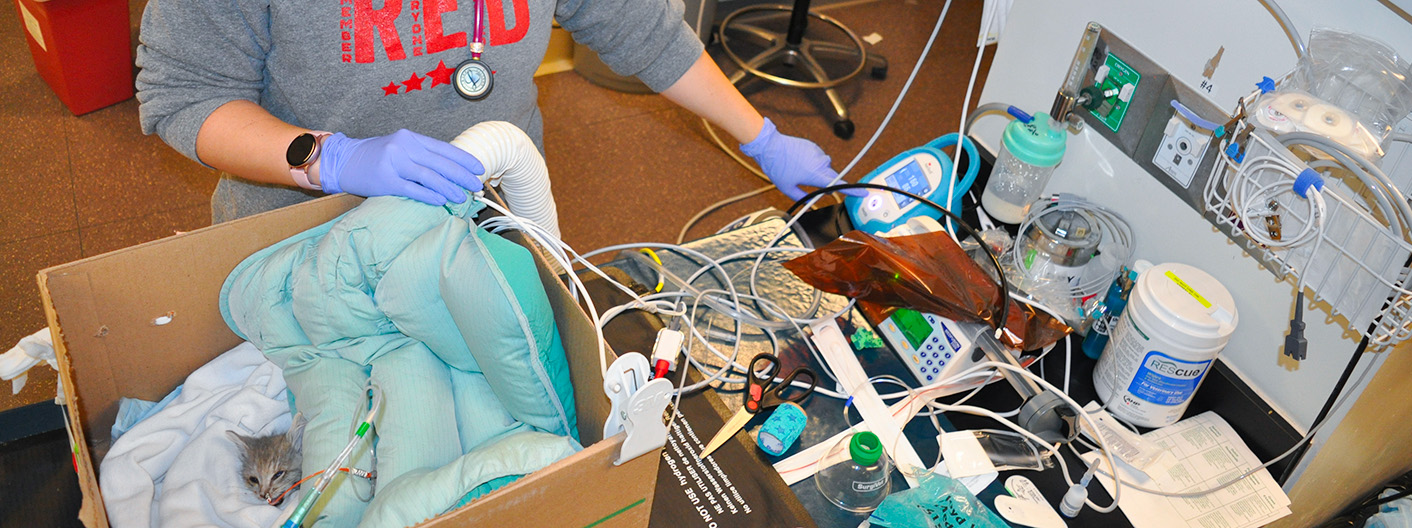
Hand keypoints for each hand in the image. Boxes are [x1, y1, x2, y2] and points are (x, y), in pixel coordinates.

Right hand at [318, 129, 484, 204]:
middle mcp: (404, 147)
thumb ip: (423, 155)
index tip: (479, 169)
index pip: (443, 148)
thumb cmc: (377, 156)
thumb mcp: (401, 148)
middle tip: (477, 186)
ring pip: (429, 177)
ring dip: (449, 188)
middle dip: (462, 176)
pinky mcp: (386, 181)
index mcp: (411, 138)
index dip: (463, 159)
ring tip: (462, 197)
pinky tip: (442, 201)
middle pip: (440, 163)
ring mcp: (394, 163)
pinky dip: (429, 196)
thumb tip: (452, 170)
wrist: (344, 160)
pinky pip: (413, 190)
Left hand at [739, 118, 859, 200]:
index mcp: (816, 174)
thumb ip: (802, 197)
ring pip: (824, 167)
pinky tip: (798, 161)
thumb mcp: (787, 188)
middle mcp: (820, 162)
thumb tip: (811, 201)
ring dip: (817, 171)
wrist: (770, 145)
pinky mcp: (814, 146)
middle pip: (831, 176)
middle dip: (824, 182)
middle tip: (807, 183)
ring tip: (798, 169)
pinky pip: (818, 158)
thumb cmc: (777, 167)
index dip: (851, 190)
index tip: (862, 193)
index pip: (838, 184)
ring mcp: (818, 153)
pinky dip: (812, 162)